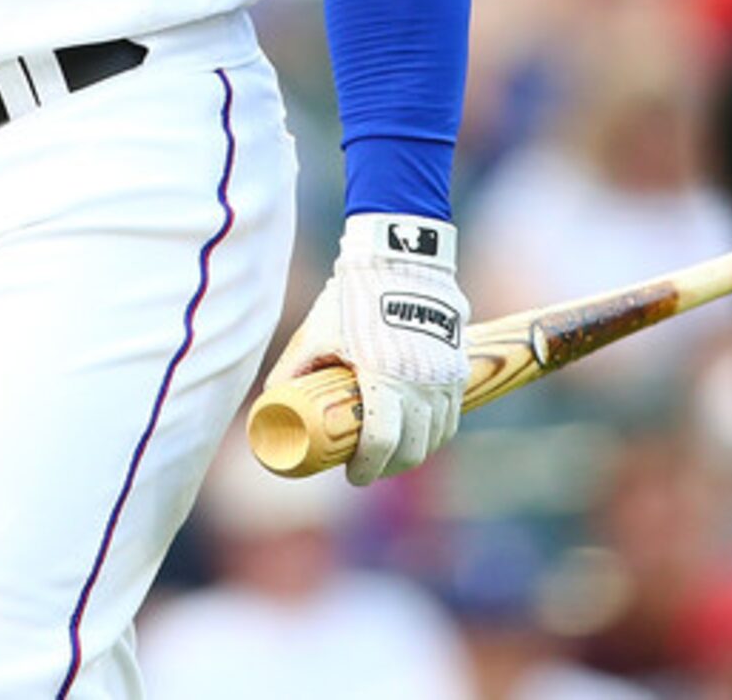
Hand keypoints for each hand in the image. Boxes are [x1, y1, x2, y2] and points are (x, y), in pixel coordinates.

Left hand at [272, 213, 470, 484]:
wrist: (399, 257)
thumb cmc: (353, 296)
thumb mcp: (317, 333)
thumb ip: (293, 370)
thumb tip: (271, 404)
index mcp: (384, 379)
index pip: (380, 444)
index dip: (366, 467)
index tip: (352, 475)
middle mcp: (421, 384)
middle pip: (414, 449)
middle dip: (392, 466)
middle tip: (370, 467)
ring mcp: (445, 376)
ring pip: (438, 434)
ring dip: (416, 450)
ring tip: (393, 451)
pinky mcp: (459, 365)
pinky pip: (454, 412)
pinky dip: (437, 429)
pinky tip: (421, 431)